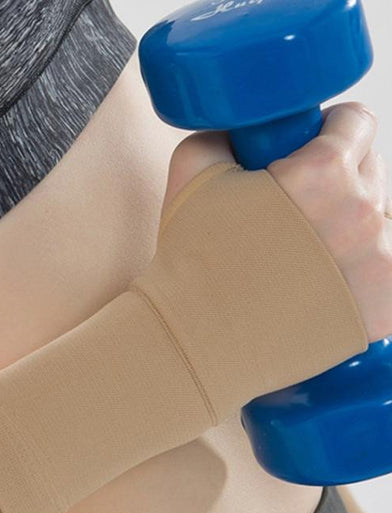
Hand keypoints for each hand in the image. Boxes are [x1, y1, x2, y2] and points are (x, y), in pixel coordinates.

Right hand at [164, 102, 391, 344]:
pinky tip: (328, 279)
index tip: (312, 147)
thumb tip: (238, 129)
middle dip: (342, 177)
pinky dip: (364, 268)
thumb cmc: (192, 260)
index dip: (330, 129)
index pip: (357, 122)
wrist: (197, 337)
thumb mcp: (191, 175)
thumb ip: (221, 134)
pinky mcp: (383, 308)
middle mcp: (364, 214)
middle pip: (373, 171)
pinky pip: (386, 268)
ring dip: (354, 225)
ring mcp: (380, 264)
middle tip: (300, 205)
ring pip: (382, 222)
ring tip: (310, 249)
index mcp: (323, 172)